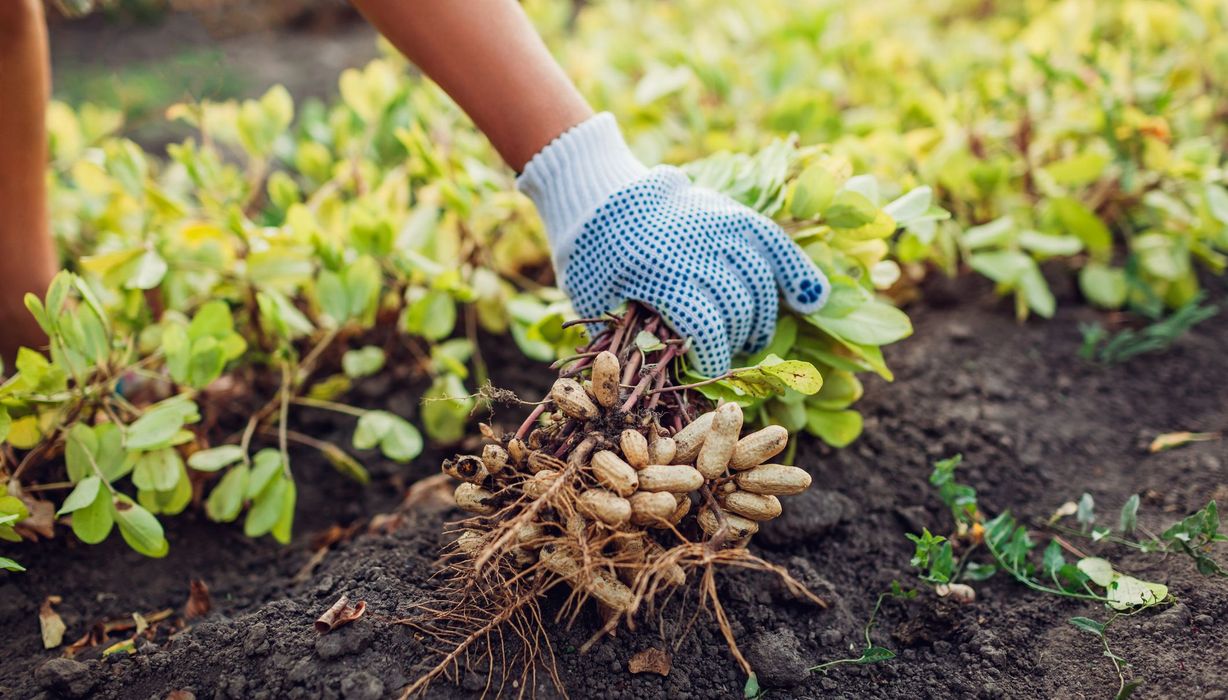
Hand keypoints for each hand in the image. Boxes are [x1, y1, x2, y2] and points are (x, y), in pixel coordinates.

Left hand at [519, 114, 828, 375]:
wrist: (598, 195)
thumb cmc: (593, 258)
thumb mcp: (597, 301)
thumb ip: (626, 338)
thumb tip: (658, 379)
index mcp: (658, 273)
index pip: (706, 328)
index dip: (714, 359)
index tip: (710, 375)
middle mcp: (696, 247)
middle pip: (738, 307)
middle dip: (736, 341)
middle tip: (726, 354)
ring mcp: (719, 226)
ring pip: (761, 282)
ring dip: (762, 318)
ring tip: (752, 337)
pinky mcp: (733, 213)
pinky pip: (775, 244)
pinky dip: (797, 272)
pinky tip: (811, 300)